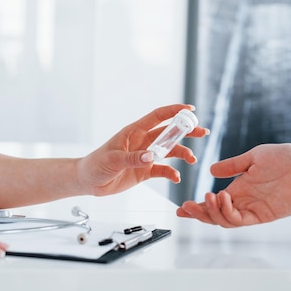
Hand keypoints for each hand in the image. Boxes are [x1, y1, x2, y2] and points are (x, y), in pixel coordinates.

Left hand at [78, 104, 208, 195]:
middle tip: (202, 132)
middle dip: (187, 132)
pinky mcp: (144, 170)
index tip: (190, 109)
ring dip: (182, 154)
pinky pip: (163, 169)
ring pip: (169, 151)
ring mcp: (144, 156)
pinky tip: (175, 177)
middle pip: (169, 133)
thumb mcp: (113, 160)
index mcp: (134, 132)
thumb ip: (133, 158)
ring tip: (192, 160)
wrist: (87, 181)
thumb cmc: (95, 164)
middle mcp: (142, 142)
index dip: (174, 111)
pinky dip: (171, 173)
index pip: (158, 117)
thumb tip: (152, 156)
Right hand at [177, 144, 290, 226]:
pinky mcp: (262, 215)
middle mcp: (243, 201)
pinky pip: (239, 220)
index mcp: (239, 188)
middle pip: (214, 215)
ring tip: (208, 197)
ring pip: (224, 220)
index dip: (197, 207)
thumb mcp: (254, 157)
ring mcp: (252, 209)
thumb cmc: (287, 159)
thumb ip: (233, 165)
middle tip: (185, 208)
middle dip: (198, 214)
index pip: (213, 202)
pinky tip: (223, 199)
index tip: (181, 209)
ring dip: (212, 212)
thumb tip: (211, 170)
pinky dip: (227, 213)